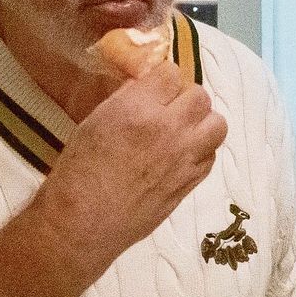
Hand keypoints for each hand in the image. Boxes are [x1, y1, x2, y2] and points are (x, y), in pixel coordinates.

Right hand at [36, 62, 226, 266]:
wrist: (83, 223)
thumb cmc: (78, 171)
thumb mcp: (94, 121)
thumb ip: (126, 100)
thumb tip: (146, 88)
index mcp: (139, 109)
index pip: (171, 73)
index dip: (161, 79)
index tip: (153, 88)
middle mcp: (168, 130)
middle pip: (200, 96)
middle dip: (184, 98)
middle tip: (168, 109)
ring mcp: (184, 159)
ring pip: (217, 125)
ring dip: (202, 123)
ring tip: (182, 131)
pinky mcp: (190, 183)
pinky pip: (211, 155)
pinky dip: (201, 150)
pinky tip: (181, 156)